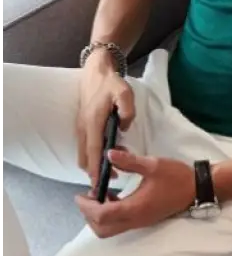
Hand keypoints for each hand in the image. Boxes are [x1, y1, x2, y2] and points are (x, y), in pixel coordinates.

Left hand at [75, 150, 195, 238]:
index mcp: (135, 207)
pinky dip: (110, 214)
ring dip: (99, 216)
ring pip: (110, 229)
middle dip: (89, 216)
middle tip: (86, 197)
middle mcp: (135, 219)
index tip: (79, 195)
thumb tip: (109, 154)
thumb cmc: (175, 176)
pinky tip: (114, 195)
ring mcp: (140, 222)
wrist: (196, 188)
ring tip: (98, 194)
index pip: (103, 215)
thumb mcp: (153, 164)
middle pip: (102, 229)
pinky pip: (120, 224)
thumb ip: (130, 161)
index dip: (87, 207)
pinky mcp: (144, 220)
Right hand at [76, 49, 134, 184]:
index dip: (97, 168)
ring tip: (112, 170)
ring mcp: (81, 128)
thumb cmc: (111, 84)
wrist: (97, 72)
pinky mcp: (83, 127)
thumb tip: (124, 128)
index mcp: (93, 122)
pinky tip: (107, 156)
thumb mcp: (125, 93)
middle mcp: (83, 128)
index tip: (101, 182)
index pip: (93, 151)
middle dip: (95, 172)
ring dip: (93, 165)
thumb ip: (127, 110)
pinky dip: (92, 157)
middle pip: (85, 158)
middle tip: (111, 182)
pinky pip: (85, 148)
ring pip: (83, 155)